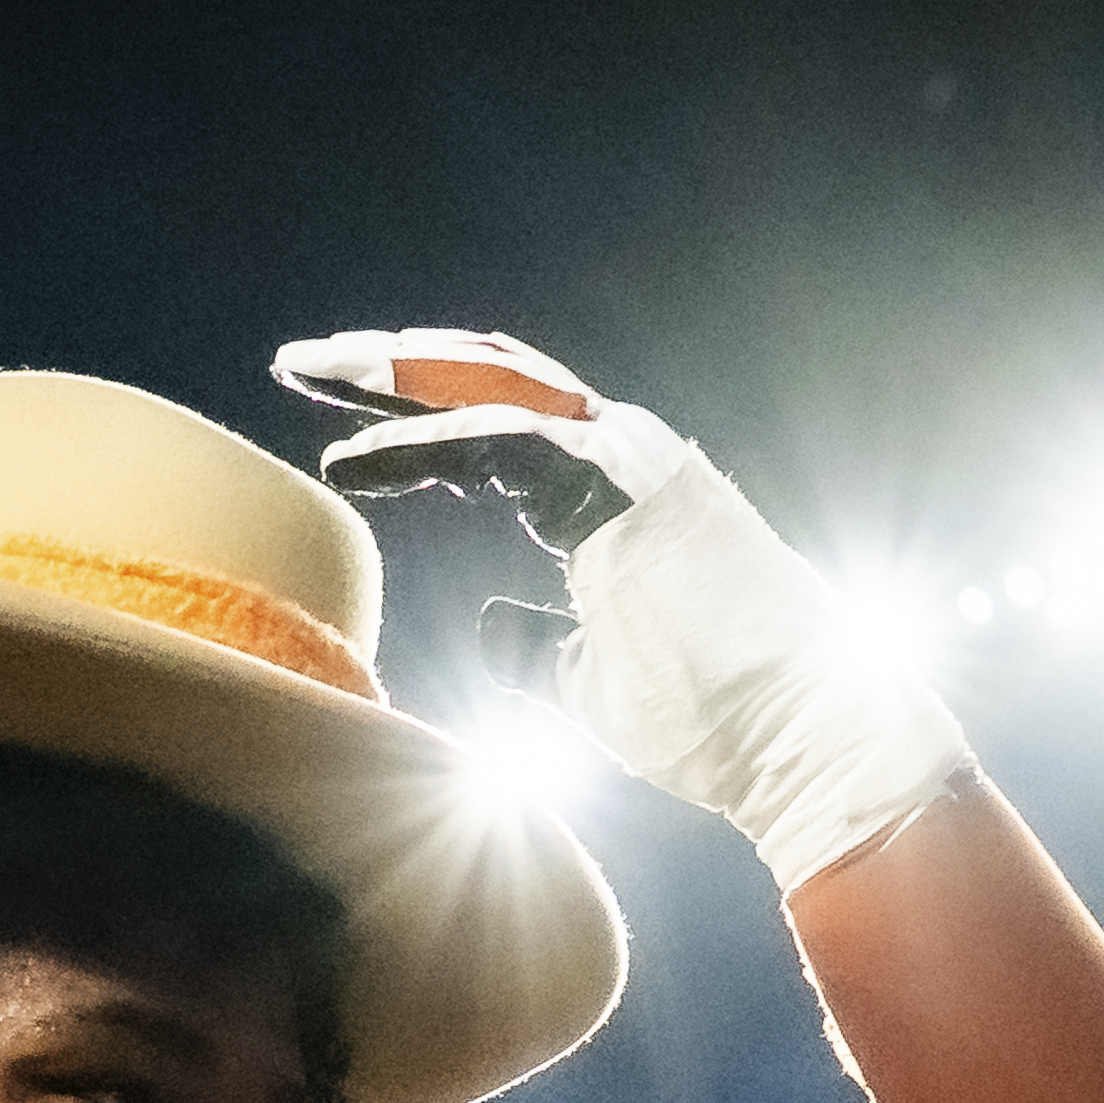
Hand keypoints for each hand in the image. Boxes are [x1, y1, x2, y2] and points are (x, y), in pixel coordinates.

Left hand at [271, 326, 969, 890]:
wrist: (802, 741)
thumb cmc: (713, 721)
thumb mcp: (585, 678)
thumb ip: (529, 641)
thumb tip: (485, 624)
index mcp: (610, 495)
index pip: (494, 432)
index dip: (410, 425)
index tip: (334, 439)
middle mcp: (621, 457)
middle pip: (485, 383)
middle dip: (389, 369)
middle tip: (301, 361)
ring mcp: (631, 461)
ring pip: (490, 386)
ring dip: (393, 376)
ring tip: (310, 368)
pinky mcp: (628, 485)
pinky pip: (501, 442)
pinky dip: (421, 445)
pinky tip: (350, 462)